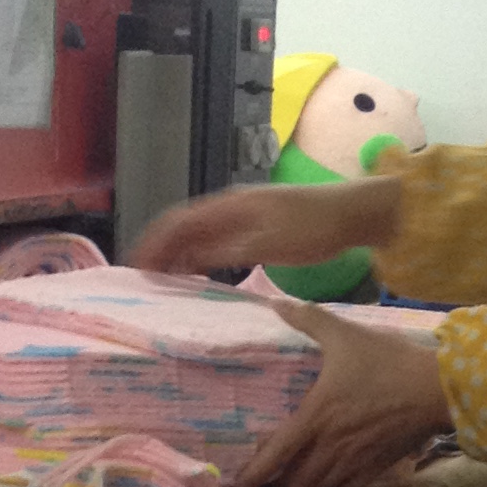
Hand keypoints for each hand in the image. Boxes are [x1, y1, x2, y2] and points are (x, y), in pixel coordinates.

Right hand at [132, 174, 404, 278]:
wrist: (351, 213)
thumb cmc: (315, 228)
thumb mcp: (268, 245)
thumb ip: (227, 251)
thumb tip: (187, 260)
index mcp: (228, 207)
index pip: (177, 223)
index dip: (153, 243)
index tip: (135, 267)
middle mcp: (229, 207)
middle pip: (182, 227)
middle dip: (158, 250)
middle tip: (141, 279)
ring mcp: (242, 215)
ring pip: (197, 234)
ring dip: (176, 254)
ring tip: (160, 279)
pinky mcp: (254, 226)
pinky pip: (215, 239)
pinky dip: (198, 255)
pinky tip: (195, 273)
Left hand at [234, 303, 452, 486]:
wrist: (436, 389)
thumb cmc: (388, 361)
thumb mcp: (345, 334)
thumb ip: (308, 319)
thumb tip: (277, 302)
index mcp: (316, 416)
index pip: (276, 454)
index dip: (254, 475)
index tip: (238, 486)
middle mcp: (331, 446)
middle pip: (294, 484)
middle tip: (267, 480)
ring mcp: (354, 462)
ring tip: (292, 486)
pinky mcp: (375, 469)